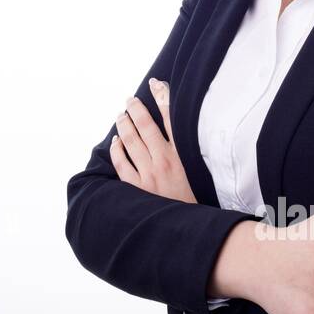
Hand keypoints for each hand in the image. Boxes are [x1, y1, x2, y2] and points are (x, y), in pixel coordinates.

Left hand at [109, 78, 196, 203]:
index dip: (163, 98)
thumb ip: (188, 153)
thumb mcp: (198, 174)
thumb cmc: (194, 202)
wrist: (189, 230)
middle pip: (146, 125)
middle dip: (136, 108)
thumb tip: (178, 136)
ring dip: (124, 124)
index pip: (172, 119)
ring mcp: (149, 174)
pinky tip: (115, 142)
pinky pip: (121, 163)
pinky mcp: (137, 188)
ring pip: (131, 140)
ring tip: (120, 116)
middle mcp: (165, 161)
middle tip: (130, 100)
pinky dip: (117, 149)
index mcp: (184, 156)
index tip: (155, 84)